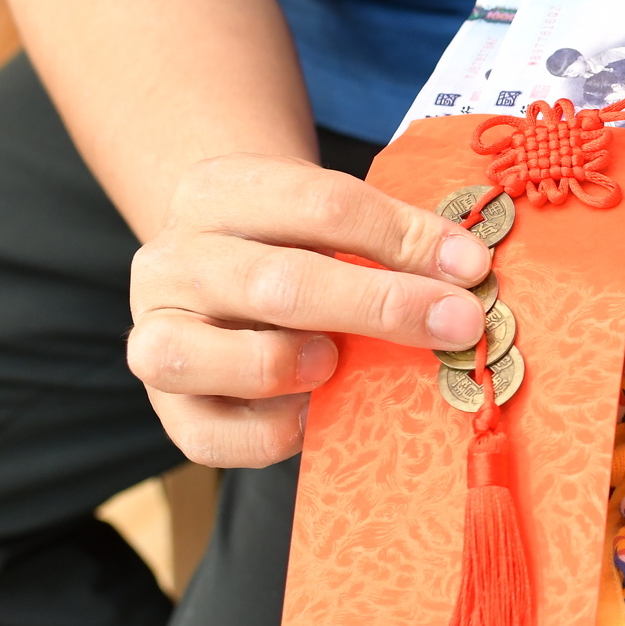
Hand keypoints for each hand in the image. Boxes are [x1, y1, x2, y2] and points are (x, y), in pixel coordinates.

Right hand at [128, 153, 491, 466]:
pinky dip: (269, 431)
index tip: (470, 265)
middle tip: (457, 324)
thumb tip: (467, 272)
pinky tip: (313, 416)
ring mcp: (154, 332)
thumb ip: (388, 240)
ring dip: (287, 364)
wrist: (219, 272)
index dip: (401, 236)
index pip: (320, 203)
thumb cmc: (294, 246)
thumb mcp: (332, 218)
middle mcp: (173, 259)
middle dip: (382, 306)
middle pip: (278, 283)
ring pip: (203, 356)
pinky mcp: (166, 405)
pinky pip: (208, 434)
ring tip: (337, 365)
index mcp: (220, 191)